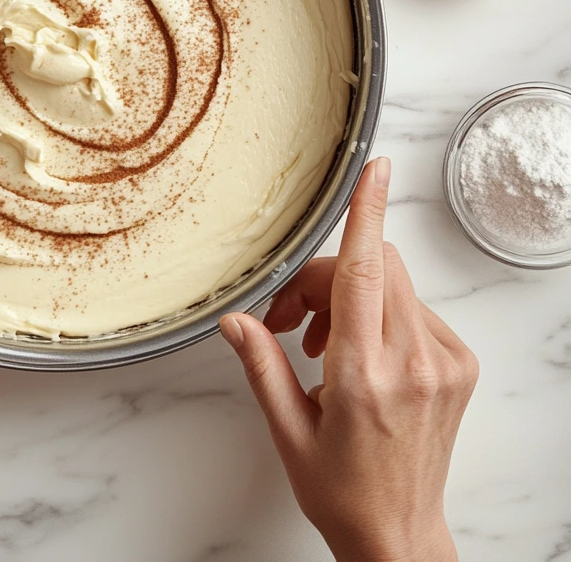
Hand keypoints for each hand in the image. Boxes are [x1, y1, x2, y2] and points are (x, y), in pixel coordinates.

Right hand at [220, 158, 477, 561]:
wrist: (400, 535)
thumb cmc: (342, 490)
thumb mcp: (289, 431)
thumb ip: (261, 365)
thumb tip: (234, 320)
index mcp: (366, 377)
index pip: (364, 274)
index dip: (367, 213)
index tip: (376, 169)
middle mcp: (413, 363)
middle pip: (371, 267)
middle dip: (325, 275)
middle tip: (291, 319)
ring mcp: (443, 362)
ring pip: (391, 282)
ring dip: (348, 295)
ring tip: (319, 346)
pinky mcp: (459, 363)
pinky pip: (411, 305)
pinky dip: (378, 312)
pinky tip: (357, 353)